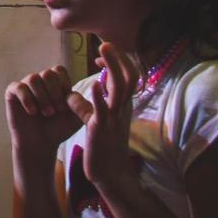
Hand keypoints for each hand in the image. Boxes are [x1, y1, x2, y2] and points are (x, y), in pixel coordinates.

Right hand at [5, 65, 91, 166]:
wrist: (41, 144)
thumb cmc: (59, 129)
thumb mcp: (76, 117)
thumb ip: (84, 104)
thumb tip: (98, 91)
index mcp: (54, 82)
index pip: (59, 70)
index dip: (64, 85)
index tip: (66, 103)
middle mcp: (40, 81)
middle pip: (48, 73)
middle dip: (54, 93)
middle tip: (57, 110)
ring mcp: (25, 86)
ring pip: (33, 78)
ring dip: (42, 97)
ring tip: (47, 113)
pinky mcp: (12, 94)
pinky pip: (18, 87)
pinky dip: (27, 100)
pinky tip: (33, 112)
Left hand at [81, 43, 141, 192]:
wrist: (111, 173)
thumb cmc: (106, 146)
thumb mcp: (105, 119)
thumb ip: (98, 102)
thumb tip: (89, 86)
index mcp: (123, 105)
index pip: (128, 76)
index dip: (118, 61)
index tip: (102, 53)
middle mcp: (122, 108)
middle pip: (129, 77)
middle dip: (118, 58)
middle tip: (105, 44)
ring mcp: (114, 118)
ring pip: (119, 89)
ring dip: (112, 68)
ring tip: (102, 53)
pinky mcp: (101, 129)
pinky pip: (102, 110)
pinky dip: (99, 95)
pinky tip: (94, 83)